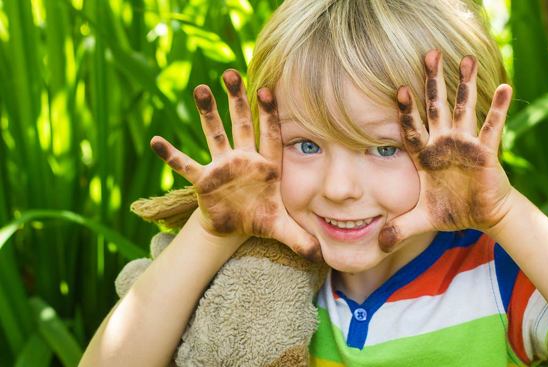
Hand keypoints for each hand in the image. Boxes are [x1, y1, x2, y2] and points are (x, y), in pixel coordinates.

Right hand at [150, 70, 321, 261]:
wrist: (237, 227)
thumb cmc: (262, 218)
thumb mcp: (282, 228)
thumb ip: (301, 238)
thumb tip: (321, 257)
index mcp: (268, 165)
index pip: (270, 135)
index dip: (269, 114)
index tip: (267, 91)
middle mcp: (245, 159)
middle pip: (242, 124)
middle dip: (238, 100)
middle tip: (231, 73)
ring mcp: (223, 166)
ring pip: (215, 134)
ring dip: (207, 113)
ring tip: (200, 89)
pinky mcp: (204, 180)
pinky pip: (186, 165)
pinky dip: (172, 156)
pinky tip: (157, 142)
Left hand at [378, 50, 514, 251]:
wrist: (483, 217)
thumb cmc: (453, 211)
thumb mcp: (421, 220)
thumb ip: (399, 228)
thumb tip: (377, 245)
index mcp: (426, 156)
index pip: (411, 129)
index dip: (405, 111)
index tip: (398, 89)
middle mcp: (444, 143)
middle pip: (436, 107)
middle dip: (432, 82)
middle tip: (429, 54)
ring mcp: (466, 144)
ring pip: (464, 108)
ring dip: (465, 84)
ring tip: (466, 58)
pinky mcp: (486, 151)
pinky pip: (492, 127)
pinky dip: (497, 108)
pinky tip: (503, 86)